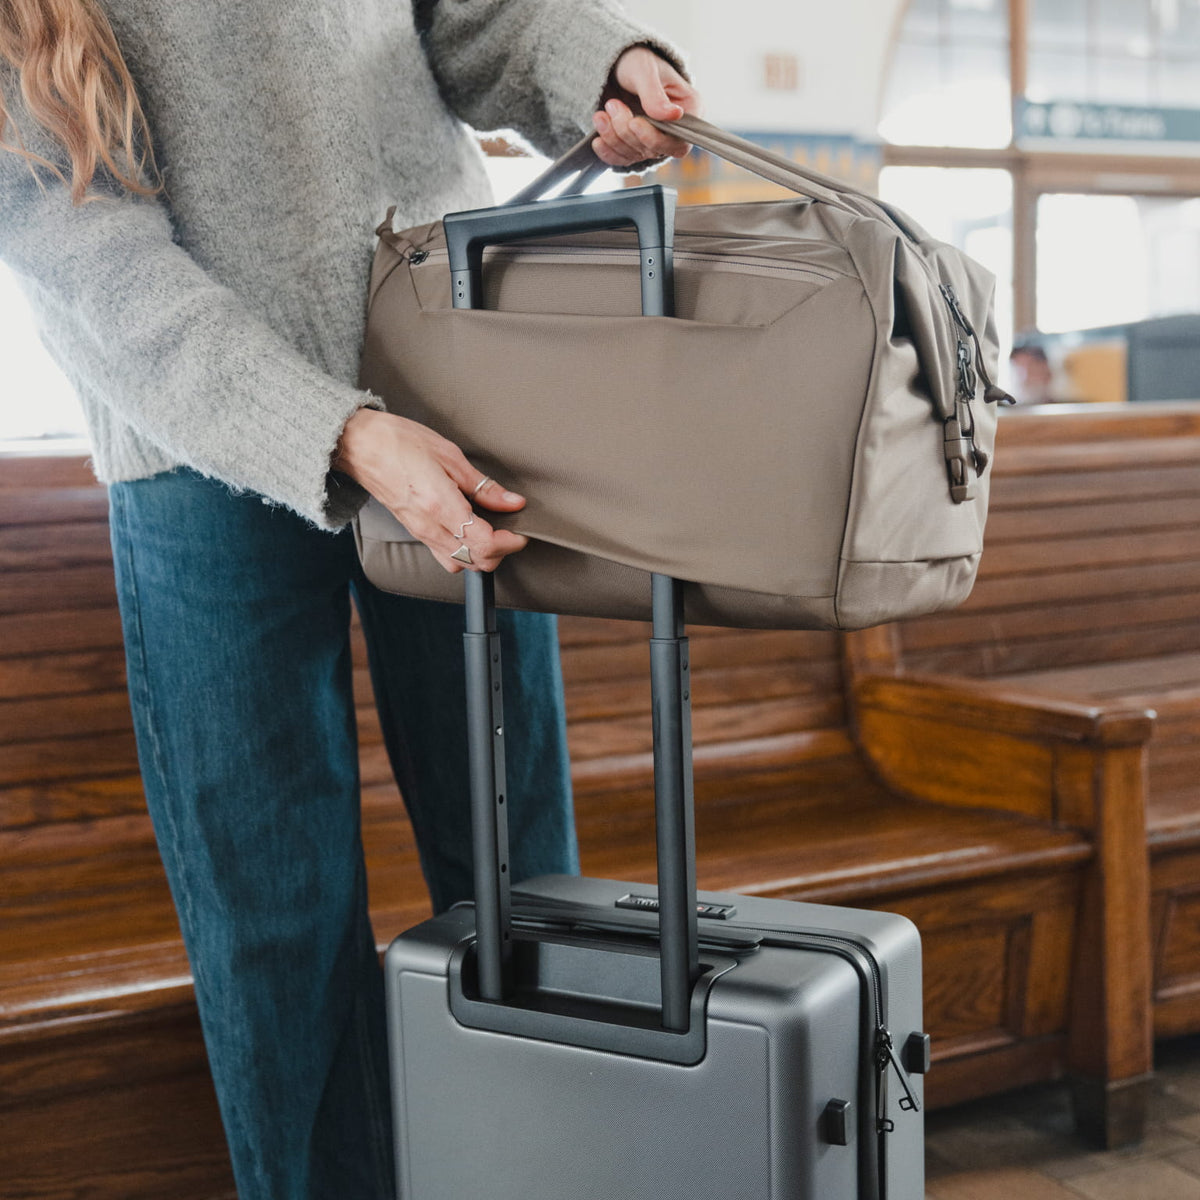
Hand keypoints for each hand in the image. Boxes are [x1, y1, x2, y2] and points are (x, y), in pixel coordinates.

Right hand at [333, 408, 527, 572]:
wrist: (359, 446)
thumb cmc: (398, 443)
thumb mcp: (450, 456)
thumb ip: (483, 485)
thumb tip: (511, 502)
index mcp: (440, 504)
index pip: (483, 543)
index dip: (509, 542)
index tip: (520, 531)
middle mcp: (429, 525)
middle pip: (475, 561)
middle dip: (500, 552)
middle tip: (510, 531)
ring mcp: (419, 532)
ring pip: (460, 565)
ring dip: (482, 556)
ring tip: (492, 534)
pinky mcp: (414, 532)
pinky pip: (443, 557)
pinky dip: (463, 554)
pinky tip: (468, 535)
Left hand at [591, 46, 700, 168]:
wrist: (615, 65)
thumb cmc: (635, 60)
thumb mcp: (644, 70)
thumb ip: (655, 94)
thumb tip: (675, 115)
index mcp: (690, 108)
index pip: (679, 140)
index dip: (655, 138)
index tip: (634, 122)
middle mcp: (676, 129)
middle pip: (655, 150)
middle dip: (628, 132)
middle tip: (612, 105)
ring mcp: (656, 140)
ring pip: (636, 154)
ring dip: (614, 137)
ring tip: (601, 114)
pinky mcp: (636, 146)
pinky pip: (623, 160)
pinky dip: (608, 151)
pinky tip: (597, 139)